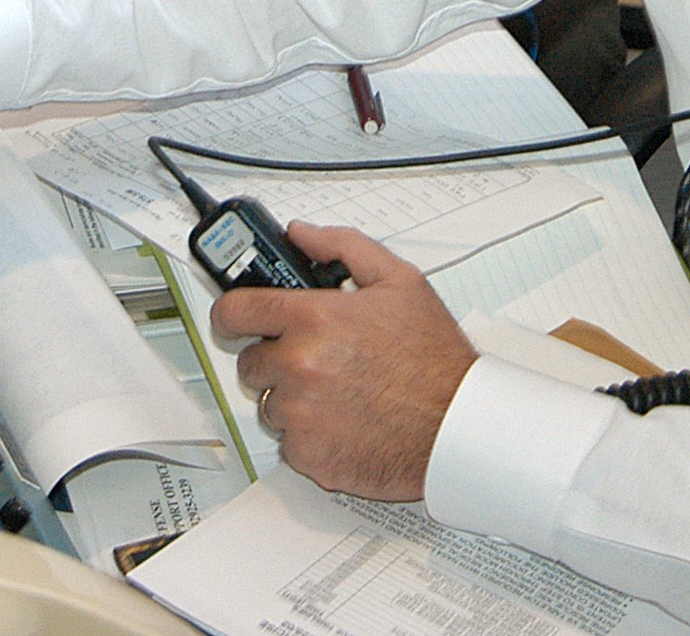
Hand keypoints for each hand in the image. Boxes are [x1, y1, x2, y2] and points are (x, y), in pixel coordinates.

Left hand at [215, 223, 476, 500]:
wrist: (457, 427)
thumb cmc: (434, 359)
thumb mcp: (400, 281)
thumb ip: (342, 246)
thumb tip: (302, 234)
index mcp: (315, 319)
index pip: (235, 311)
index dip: (233, 312)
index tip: (236, 317)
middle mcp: (299, 366)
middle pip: (251, 361)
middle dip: (276, 358)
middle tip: (317, 358)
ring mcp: (300, 414)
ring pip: (269, 403)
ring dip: (293, 398)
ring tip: (341, 392)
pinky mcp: (307, 455)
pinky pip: (288, 440)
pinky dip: (310, 433)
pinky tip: (345, 421)